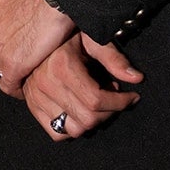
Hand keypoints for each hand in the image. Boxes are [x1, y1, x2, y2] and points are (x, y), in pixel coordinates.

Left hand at [0, 0, 74, 94]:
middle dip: (10, 58)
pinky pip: (9, 85)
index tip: (20, 46)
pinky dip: (17, 89)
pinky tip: (28, 89)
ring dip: (15, 73)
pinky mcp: (11, 66)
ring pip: (1, 70)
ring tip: (32, 74)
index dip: (7, 43)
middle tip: (30, 60)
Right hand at [23, 33, 143, 141]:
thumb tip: (137, 78)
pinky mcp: (32, 107)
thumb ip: (114, 58)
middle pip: (87, 119)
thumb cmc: (70, 36)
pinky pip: (57, 134)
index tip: (132, 97)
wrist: (38, 35)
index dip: (120, 103)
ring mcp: (36, 98)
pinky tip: (82, 112)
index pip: (96, 100)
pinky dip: (73, 128)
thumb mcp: (93, 39)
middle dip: (109, 113)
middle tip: (116, 100)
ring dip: (93, 122)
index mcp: (61, 66)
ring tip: (98, 104)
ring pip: (74, 130)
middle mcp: (46, 84)